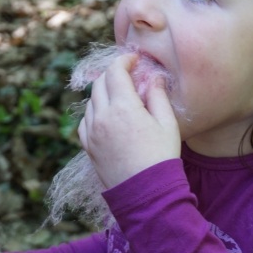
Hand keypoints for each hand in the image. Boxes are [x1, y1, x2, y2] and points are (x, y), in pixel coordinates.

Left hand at [78, 54, 180, 189]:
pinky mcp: (87, 146)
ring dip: (104, 93)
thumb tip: (153, 78)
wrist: (146, 193)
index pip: (115, 71)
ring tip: (121, 98)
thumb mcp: (167, 123)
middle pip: (100, 83)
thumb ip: (157, 96)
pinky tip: (108, 117)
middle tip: (129, 76)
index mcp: (123, 107)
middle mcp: (102, 117)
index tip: (134, 59)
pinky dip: (95, 113)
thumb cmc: (161, 157)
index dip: (124, 60)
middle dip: (114, 74)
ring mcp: (91, 132)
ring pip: (91, 101)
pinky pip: (85, 121)